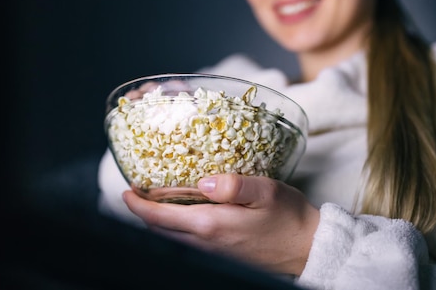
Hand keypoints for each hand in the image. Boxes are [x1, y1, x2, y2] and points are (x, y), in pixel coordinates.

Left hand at [122, 174, 319, 275]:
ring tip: (157, 196)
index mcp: (212, 225)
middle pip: (161, 230)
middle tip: (139, 189)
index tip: (126, 192)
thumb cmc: (289, 217)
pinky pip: (188, 240)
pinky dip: (176, 226)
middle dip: (145, 211)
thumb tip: (203, 182)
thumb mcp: (266, 191)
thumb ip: (232, 185)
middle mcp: (207, 243)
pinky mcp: (222, 254)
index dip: (138, 206)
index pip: (160, 219)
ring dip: (160, 219)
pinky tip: (184, 211)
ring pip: (173, 237)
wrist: (309, 248)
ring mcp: (213, 252)